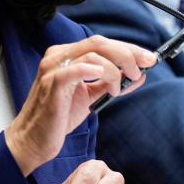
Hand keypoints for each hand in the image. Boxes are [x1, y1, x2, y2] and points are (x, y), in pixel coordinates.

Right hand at [5, 35, 155, 175]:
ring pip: (92, 54)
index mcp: (68, 55)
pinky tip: (106, 78)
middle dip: (127, 54)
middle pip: (100, 43)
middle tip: (141, 69)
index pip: (102, 43)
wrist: (34, 139)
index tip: (149, 59)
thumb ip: (111, 83)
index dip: (129, 49)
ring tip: (118, 89)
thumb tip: (138, 76)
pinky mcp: (52, 84)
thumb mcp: (90, 96)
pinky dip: (92, 70)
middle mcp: (59, 56)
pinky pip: (74, 70)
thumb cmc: (58, 117)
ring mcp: (53, 68)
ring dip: (114, 70)